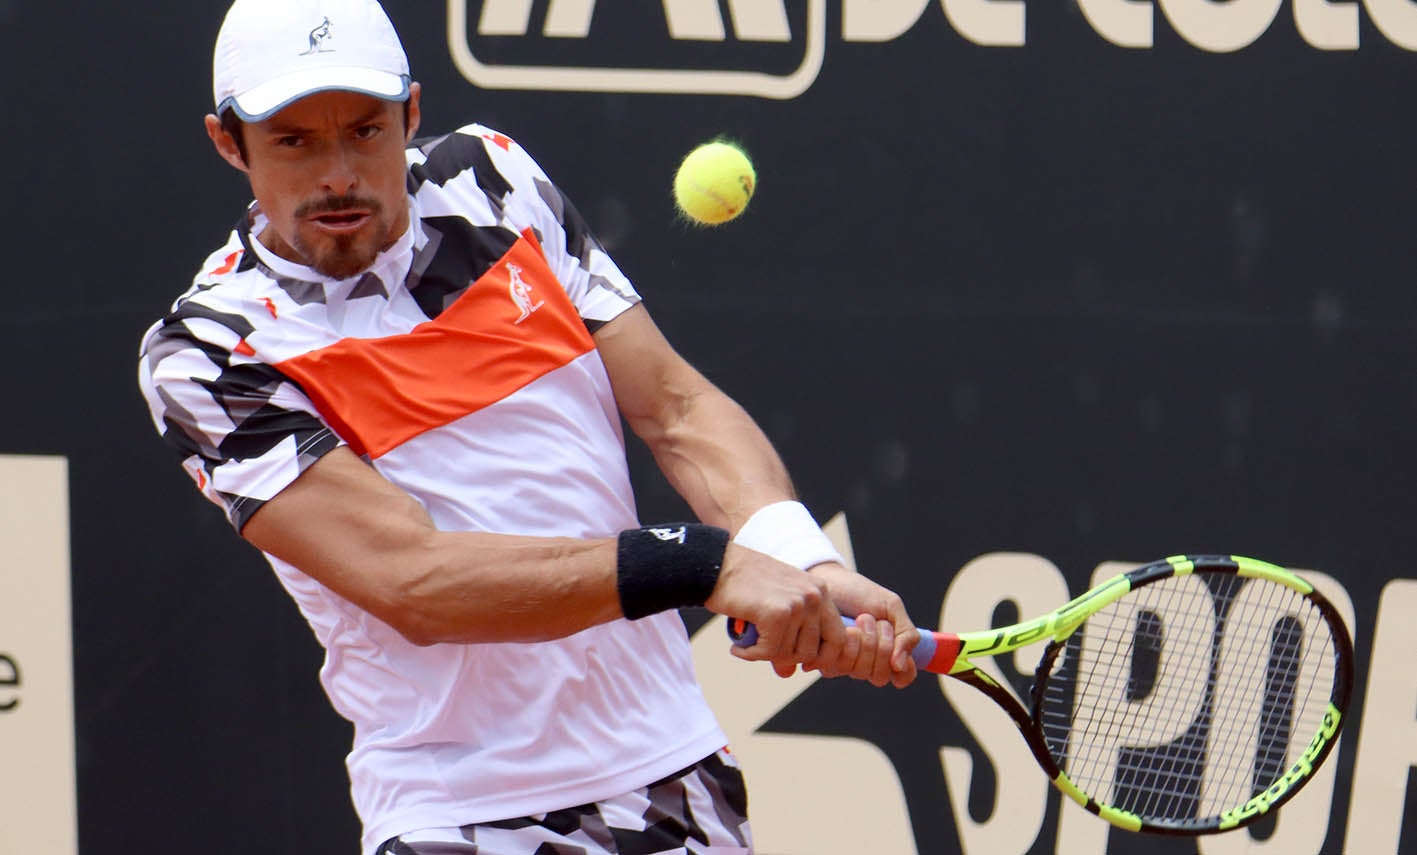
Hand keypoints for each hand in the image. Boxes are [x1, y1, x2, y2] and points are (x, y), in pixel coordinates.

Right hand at [706, 544, 846, 677]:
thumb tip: (790, 673)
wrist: (715, 565)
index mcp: (820, 592)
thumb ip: (789, 636)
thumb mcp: (775, 606)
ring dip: (766, 655)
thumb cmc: (742, 584)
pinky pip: (769, 652)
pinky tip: (738, 646)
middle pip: (813, 652)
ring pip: (790, 654)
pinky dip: (750, 654)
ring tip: (748, 643)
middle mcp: (814, 596)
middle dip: (788, 659)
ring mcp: (797, 604)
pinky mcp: (777, 613)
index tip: (801, 664)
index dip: (821, 658)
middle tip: (764, 651)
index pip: (838, 638)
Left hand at [805, 563, 918, 687]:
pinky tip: (842, 627)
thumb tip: (900, 666)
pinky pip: (839, 666)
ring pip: (860, 672)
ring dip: (863, 641)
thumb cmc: (859, 592)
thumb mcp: (891, 606)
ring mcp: (846, 664)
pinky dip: (846, 643)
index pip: (903, 677)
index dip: (903, 667)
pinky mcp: (825, 660)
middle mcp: (867, 663)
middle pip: (881, 676)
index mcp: (888, 652)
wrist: (827, 579)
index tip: (896, 643)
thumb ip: (906, 634)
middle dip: (881, 645)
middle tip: (872, 619)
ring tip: (858, 618)